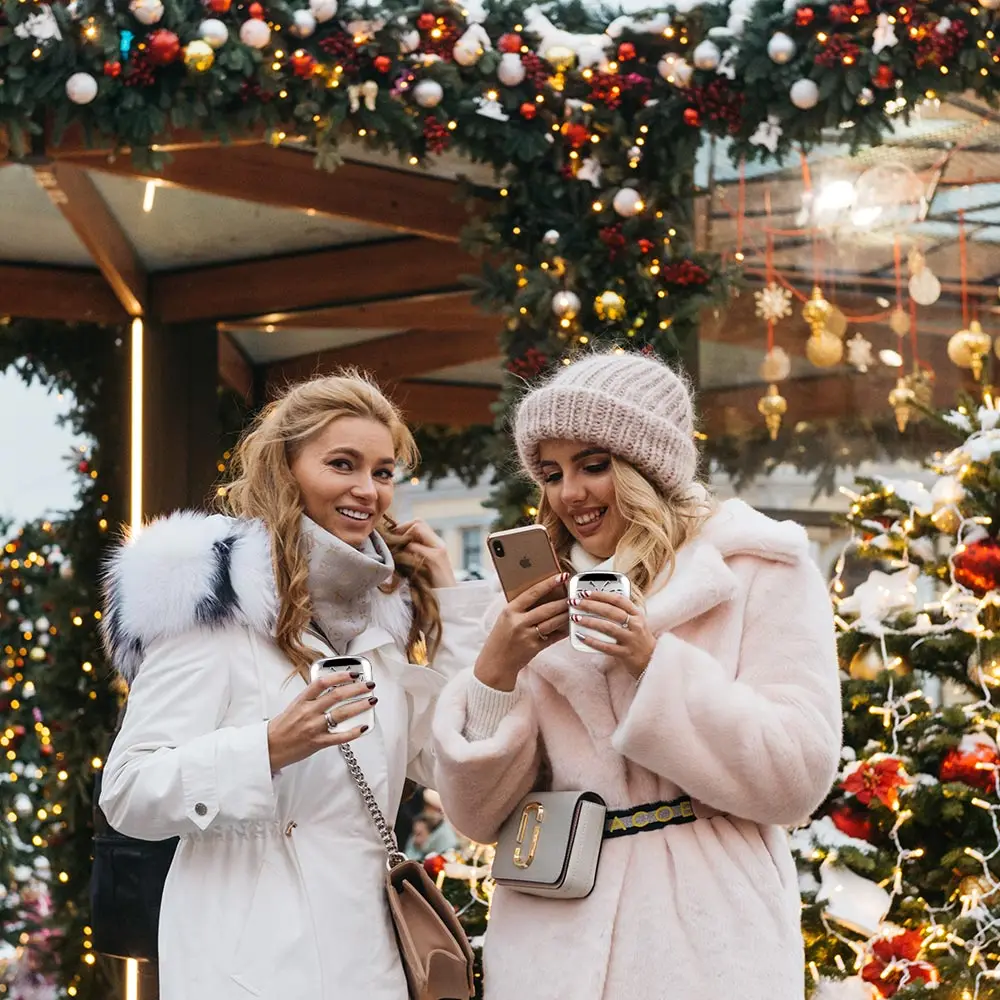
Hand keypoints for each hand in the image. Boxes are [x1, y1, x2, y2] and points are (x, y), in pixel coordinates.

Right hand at [266, 672, 376, 770]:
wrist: (270, 748)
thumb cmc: (282, 727)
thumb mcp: (294, 706)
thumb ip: (312, 698)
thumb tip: (333, 688)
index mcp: (302, 700)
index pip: (323, 682)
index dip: (340, 676)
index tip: (353, 674)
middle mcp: (308, 712)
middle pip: (337, 695)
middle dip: (357, 689)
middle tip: (369, 685)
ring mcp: (314, 727)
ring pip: (341, 713)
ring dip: (360, 706)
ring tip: (371, 700)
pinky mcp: (318, 742)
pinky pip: (339, 737)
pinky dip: (353, 732)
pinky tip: (362, 727)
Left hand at [396, 519, 456, 588]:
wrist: (448, 603)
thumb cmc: (431, 589)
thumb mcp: (422, 567)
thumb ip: (413, 554)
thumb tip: (392, 544)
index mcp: (437, 545)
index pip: (419, 523)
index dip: (403, 527)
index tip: (393, 540)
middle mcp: (439, 545)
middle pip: (418, 523)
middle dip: (401, 530)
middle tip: (391, 544)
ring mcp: (438, 551)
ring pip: (416, 530)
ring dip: (402, 540)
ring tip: (395, 553)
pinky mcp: (434, 559)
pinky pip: (414, 547)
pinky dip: (404, 552)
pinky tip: (400, 562)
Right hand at [474, 573, 568, 691]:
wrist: (495, 663)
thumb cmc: (501, 637)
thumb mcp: (505, 618)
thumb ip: (521, 607)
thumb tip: (543, 593)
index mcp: (510, 610)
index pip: (532, 593)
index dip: (548, 584)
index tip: (561, 576)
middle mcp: (518, 622)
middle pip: (546, 609)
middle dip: (563, 601)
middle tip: (574, 595)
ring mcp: (527, 636)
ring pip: (552, 622)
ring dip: (566, 615)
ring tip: (575, 609)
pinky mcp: (534, 648)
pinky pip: (553, 637)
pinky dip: (563, 631)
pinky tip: (570, 626)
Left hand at [570, 591, 654, 679]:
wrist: (652, 660)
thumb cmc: (638, 638)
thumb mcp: (635, 621)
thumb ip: (621, 612)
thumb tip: (596, 602)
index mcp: (637, 614)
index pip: (618, 599)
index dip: (601, 594)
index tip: (585, 592)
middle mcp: (635, 625)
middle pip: (610, 611)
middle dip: (590, 605)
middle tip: (575, 602)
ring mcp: (631, 639)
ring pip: (608, 627)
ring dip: (589, 621)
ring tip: (575, 617)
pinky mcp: (626, 654)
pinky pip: (606, 647)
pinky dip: (592, 641)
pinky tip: (580, 636)